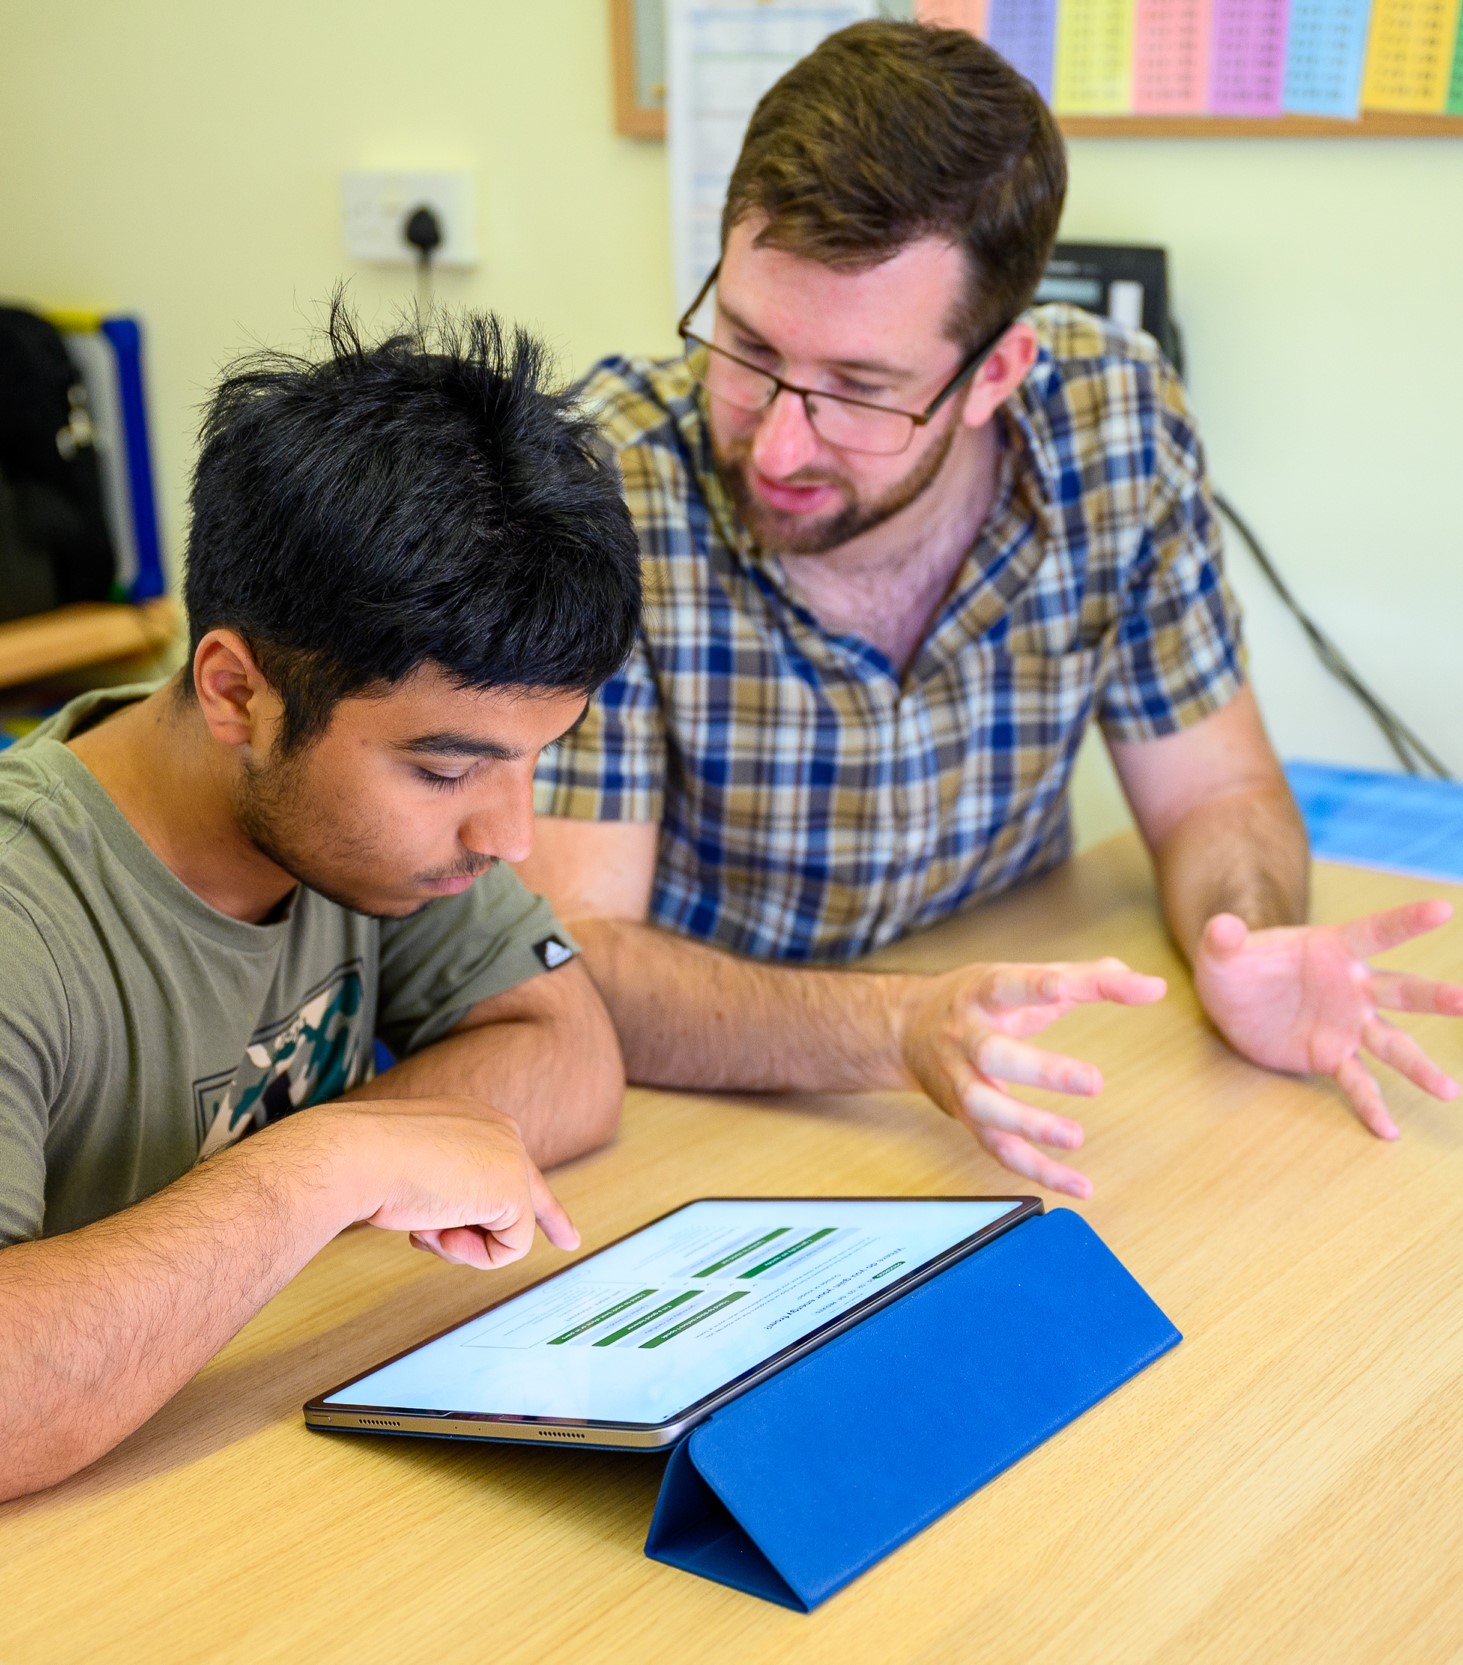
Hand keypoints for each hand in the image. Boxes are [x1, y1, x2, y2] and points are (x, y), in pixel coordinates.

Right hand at [336, 1099, 579, 1268]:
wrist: (355, 1154)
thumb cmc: (368, 1163)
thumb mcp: (412, 1171)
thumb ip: (444, 1192)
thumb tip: (451, 1226)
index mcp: (476, 1119)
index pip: (516, 1166)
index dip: (544, 1209)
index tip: (568, 1238)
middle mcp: (501, 1130)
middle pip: (527, 1198)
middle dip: (501, 1235)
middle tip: (567, 1243)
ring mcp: (511, 1157)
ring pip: (507, 1231)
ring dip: (461, 1245)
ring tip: (425, 1226)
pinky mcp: (514, 1189)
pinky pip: (509, 1249)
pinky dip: (473, 1254)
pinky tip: (441, 1230)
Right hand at [897, 960, 1167, 1198]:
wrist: (906, 1029)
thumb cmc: (977, 1000)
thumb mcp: (1022, 976)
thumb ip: (1087, 979)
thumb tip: (1150, 985)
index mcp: (983, 992)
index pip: (1012, 985)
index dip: (1037, 987)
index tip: (1068, 988)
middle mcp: (966, 1036)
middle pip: (995, 1054)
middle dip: (1041, 1070)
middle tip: (1093, 1081)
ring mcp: (961, 1080)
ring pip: (986, 1108)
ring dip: (1029, 1125)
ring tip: (1075, 1138)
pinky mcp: (966, 1117)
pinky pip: (998, 1149)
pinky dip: (1036, 1170)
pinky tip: (1077, 1184)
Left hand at [1193, 902, 1462, 1138]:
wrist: (1232, 1001)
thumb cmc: (1235, 966)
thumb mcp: (1221, 952)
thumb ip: (1224, 938)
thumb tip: (1223, 928)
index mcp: (1332, 950)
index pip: (1375, 932)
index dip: (1406, 920)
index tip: (1442, 909)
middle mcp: (1352, 987)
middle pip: (1401, 990)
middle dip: (1434, 997)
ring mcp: (1348, 1023)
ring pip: (1393, 1043)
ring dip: (1420, 1066)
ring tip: (1449, 1091)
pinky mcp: (1333, 1055)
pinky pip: (1358, 1082)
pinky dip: (1372, 1106)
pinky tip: (1389, 1132)